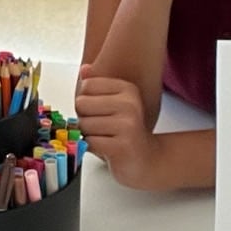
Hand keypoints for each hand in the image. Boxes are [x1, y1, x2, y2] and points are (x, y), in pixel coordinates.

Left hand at [76, 74, 161, 188]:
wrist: (148, 160)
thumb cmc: (128, 132)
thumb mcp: (115, 104)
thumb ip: (97, 87)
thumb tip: (84, 69)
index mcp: (128, 90)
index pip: (86, 86)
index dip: (86, 103)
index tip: (100, 112)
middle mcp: (130, 104)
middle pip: (82, 104)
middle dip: (85, 119)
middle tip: (101, 128)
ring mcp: (127, 125)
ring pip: (84, 125)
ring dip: (89, 136)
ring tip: (106, 138)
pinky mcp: (121, 146)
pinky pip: (89, 142)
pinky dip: (93, 148)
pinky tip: (108, 149)